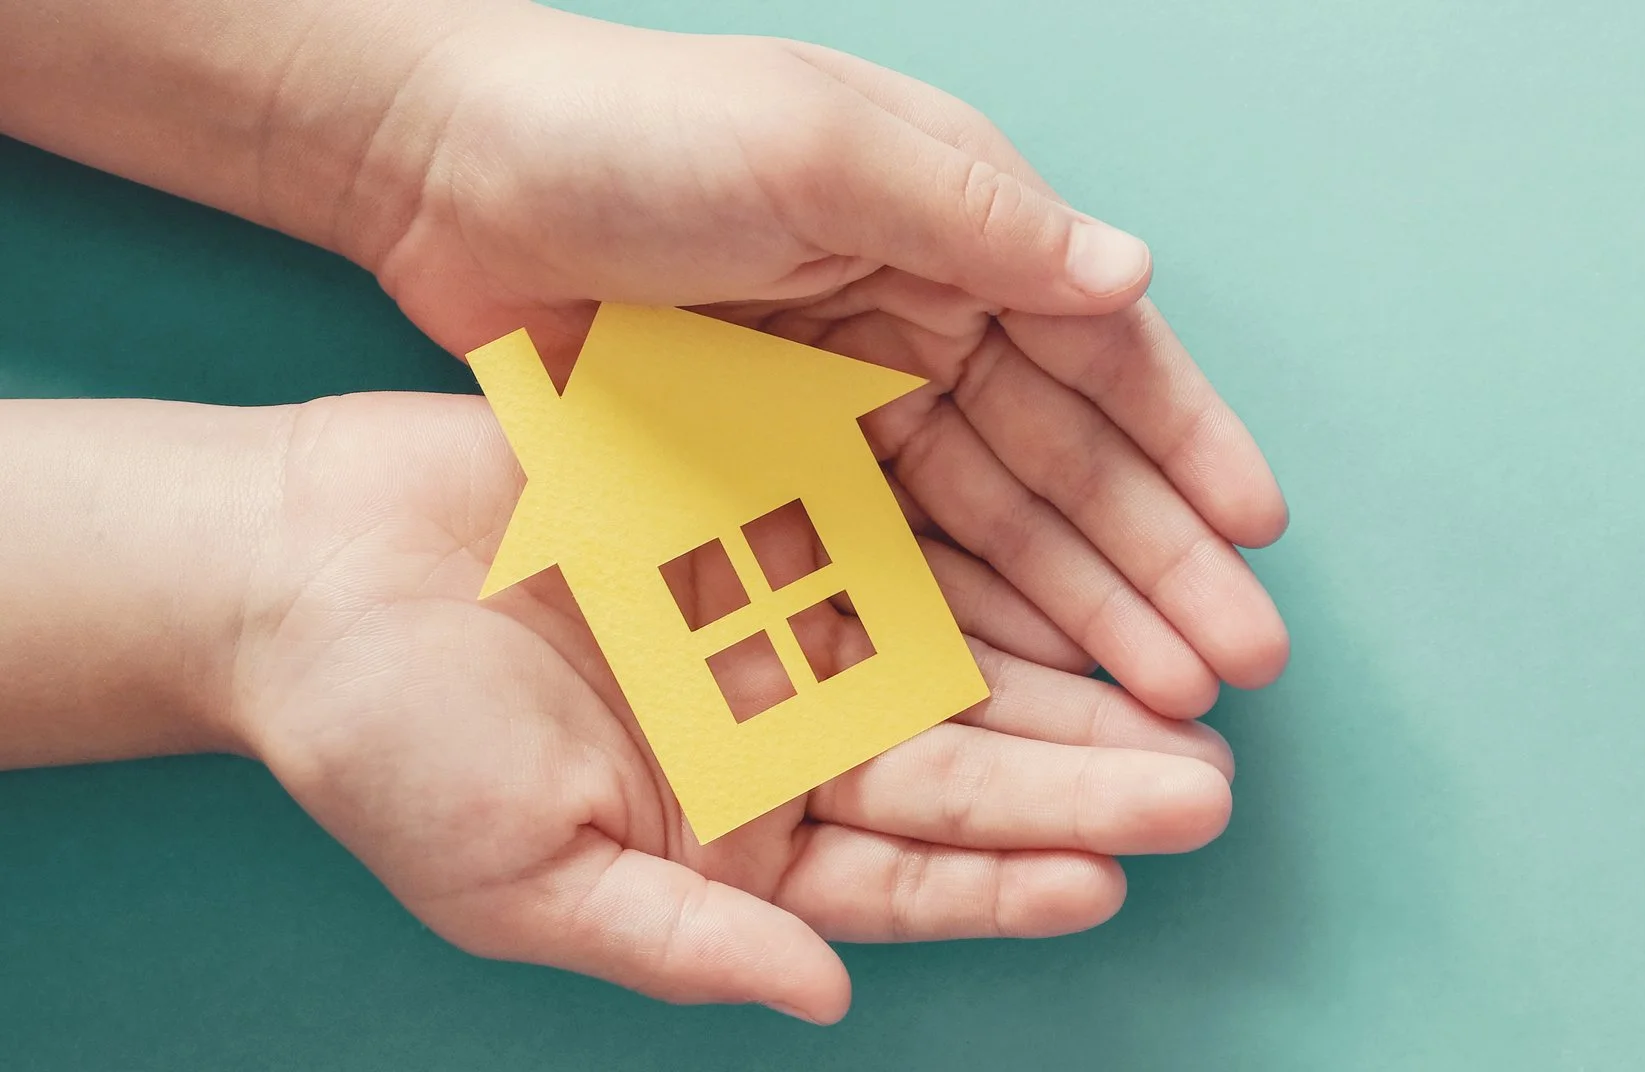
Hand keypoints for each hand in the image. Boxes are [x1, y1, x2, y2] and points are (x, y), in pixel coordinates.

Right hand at [233, 393, 1236, 1021]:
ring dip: (1070, 677)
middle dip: (1086, 783)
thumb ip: (679, 942)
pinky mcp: (774, 520)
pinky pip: (907, 543)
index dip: (1006, 885)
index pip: (904, 881)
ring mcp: (786, 630)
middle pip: (962, 774)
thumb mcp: (518, 877)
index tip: (1112, 883)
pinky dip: (990, 561)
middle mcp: (784, 744)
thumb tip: (823, 996)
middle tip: (1208, 784)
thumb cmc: (385, 743)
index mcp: (735, 845)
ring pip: (960, 664)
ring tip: (1189, 686)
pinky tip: (1081, 573)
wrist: (302, 564)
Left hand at [359, 5, 1287, 715]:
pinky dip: (963, 623)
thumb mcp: (818, 147)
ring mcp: (850, 400)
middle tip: (1234, 667)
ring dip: (1081, 613)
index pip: (1102, 354)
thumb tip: (1134, 273)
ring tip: (1161, 703)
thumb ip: (977, 220)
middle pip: (1068, 462)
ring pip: (995, 527)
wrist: (440, 170)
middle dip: (1156, 564)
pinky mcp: (775, 465)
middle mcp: (927, 316)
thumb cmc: (633, 130)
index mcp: (957, 228)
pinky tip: (1026, 690)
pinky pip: (891, 559)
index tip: (1257, 536)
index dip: (1185, 447)